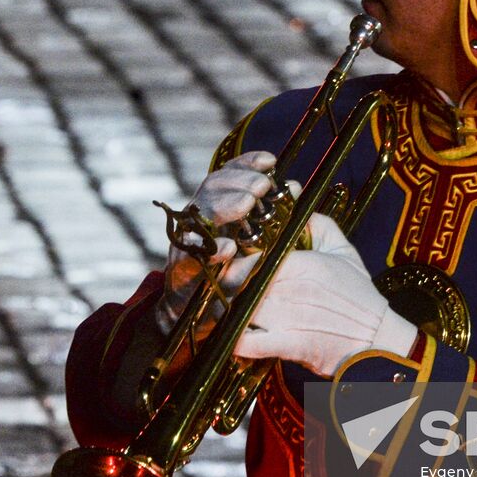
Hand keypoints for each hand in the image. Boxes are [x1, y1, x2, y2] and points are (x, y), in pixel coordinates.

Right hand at [158, 151, 276, 330]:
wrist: (202, 315)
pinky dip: (210, 250)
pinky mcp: (182, 269)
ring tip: (248, 205)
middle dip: (238, 181)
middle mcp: (200, 218)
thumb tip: (294, 188)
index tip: (270, 161)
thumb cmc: (238, 275)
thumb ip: (277, 215)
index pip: (229, 175)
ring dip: (224, 206)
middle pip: (212, 187)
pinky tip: (229, 248)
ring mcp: (188, 241)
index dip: (247, 163)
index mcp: (218, 207)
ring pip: (199, 212)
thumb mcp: (263, 240)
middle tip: (262, 186)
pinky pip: (190, 255)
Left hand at [232, 215, 418, 376]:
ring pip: (240, 307)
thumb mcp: (344, 251)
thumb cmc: (360, 295)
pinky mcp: (290, 345)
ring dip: (228, 310)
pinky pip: (249, 343)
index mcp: (303, 262)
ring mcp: (289, 317)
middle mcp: (293, 287)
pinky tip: (234, 337)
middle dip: (229, 283)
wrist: (379, 339)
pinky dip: (237, 342)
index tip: (236, 261)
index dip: (240, 257)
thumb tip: (297, 205)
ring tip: (226, 309)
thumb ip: (318, 224)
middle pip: (242, 280)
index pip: (256, 253)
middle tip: (227, 286)